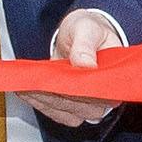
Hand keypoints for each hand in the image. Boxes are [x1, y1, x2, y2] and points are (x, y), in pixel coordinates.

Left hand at [35, 7, 126, 128]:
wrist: (80, 34)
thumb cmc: (90, 30)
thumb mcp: (88, 29)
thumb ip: (86, 45)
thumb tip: (85, 65)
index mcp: (115, 78)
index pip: (99, 95)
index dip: (78, 92)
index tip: (55, 85)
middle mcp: (105, 96)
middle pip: (81, 108)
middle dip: (54, 98)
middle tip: (33, 85)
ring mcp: (88, 104)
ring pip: (67, 113)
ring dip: (44, 103)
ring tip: (25, 88)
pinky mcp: (73, 106)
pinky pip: (57, 113)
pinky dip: (41, 105)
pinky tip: (26, 93)